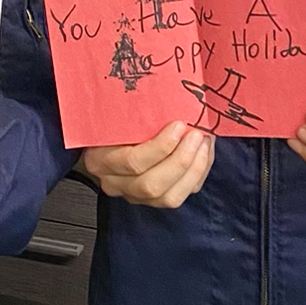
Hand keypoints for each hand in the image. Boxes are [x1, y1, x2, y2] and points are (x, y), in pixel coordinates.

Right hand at [80, 120, 214, 207]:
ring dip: (194, 170)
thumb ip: (135, 114)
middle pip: (151, 185)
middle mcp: (115, 184)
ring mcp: (134, 196)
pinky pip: (181, 195)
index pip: (131, 162)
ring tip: (204, 143)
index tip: (179, 125)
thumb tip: (170, 103)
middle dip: (181, 161)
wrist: (106, 138)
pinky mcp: (153, 201)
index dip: (160, 147)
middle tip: (197, 135)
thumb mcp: (116, 115)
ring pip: (169, 198)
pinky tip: (204, 154)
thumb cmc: (114, 121)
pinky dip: (197, 175)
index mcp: (100, 160)